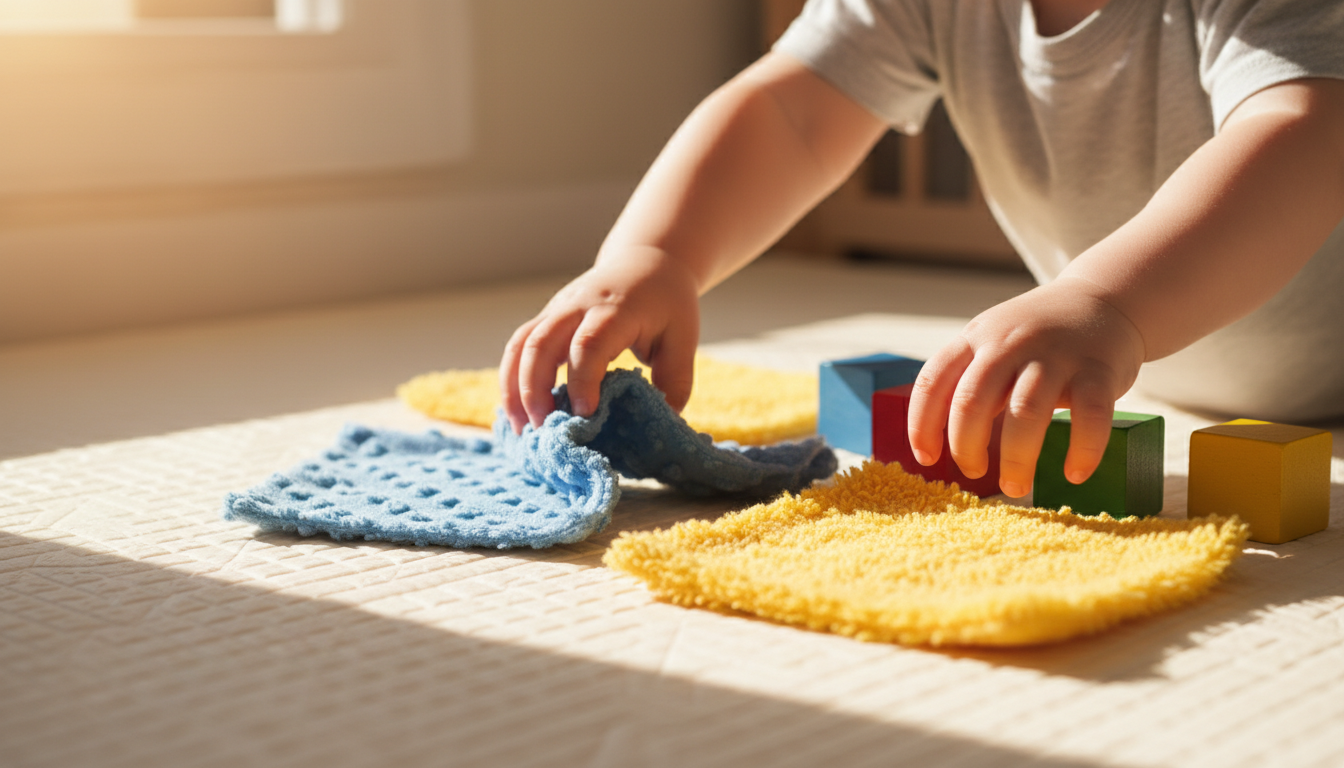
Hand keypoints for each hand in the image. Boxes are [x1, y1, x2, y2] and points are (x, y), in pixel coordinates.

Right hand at [499, 246, 700, 433]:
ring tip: (521, 429)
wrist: (646, 262)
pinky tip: (516, 412)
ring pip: (521, 344)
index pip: (589, 344)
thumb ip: (674, 381)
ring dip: (514, 387)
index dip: (583, 380)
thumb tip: (662, 424)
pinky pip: (518, 346)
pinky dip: (511, 379)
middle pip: (541, 343)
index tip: (585, 414)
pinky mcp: (546, 318)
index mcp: (615, 309)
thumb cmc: (666, 303)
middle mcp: (578, 306)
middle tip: (543, 430)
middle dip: (535, 389)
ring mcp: (557, 310)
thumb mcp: (683, 339)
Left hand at [907, 276, 1145, 497]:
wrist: (1104, 301)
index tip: (926, 458)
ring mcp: (1056, 354)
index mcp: (977, 337)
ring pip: (1025, 411)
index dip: (921, 425)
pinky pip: (1089, 416)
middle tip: (973, 472)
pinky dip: (1081, 451)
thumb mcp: (993, 342)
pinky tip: (1074, 475)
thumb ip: (968, 379)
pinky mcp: (1098, 369)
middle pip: (972, 401)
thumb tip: (938, 440)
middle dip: (966, 447)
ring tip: (1015, 487)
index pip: (933, 381)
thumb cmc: (1038, 337)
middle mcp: (1011, 342)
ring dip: (1016, 459)